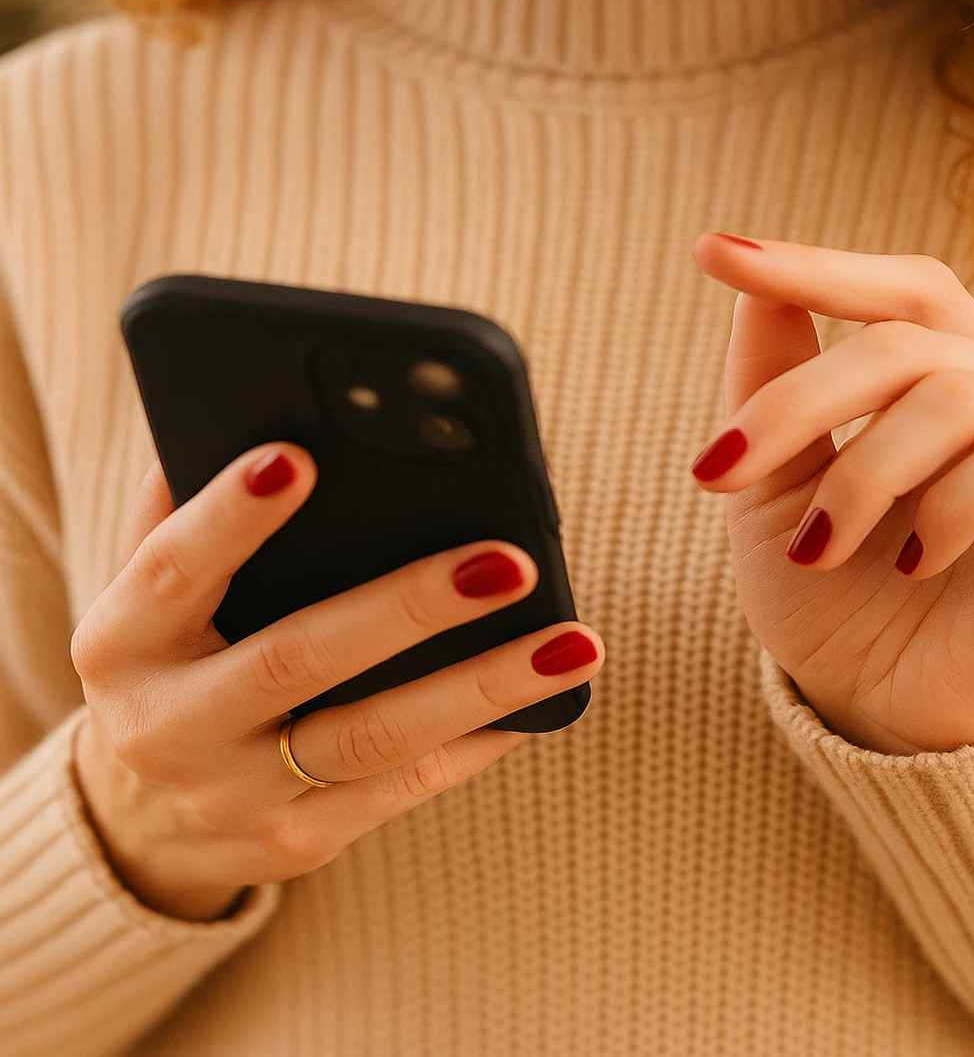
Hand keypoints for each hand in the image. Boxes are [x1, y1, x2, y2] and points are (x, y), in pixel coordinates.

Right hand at [71, 445, 604, 920]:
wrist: (143, 821)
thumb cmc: (172, 658)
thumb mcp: (149, 591)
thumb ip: (182, 508)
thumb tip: (253, 413)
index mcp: (122, 643)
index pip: (174, 570)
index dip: (231, 517)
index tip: (298, 455)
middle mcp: (169, 727)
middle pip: (299, 659)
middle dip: (408, 607)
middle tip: (508, 561)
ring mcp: (236, 795)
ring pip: (375, 737)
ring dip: (483, 686)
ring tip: (571, 642)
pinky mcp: (297, 841)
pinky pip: (403, 789)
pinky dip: (479, 741)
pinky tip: (543, 698)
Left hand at [689, 232, 973, 754]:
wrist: (894, 721)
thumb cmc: (839, 603)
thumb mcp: (776, 486)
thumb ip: (774, 383)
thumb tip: (751, 284)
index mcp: (950, 380)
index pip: (902, 291)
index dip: (816, 266)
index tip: (713, 252)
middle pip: (906, 340)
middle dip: (800, 401)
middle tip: (724, 469)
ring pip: (957, 393)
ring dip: (864, 474)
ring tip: (820, 548)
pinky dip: (948, 504)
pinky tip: (919, 559)